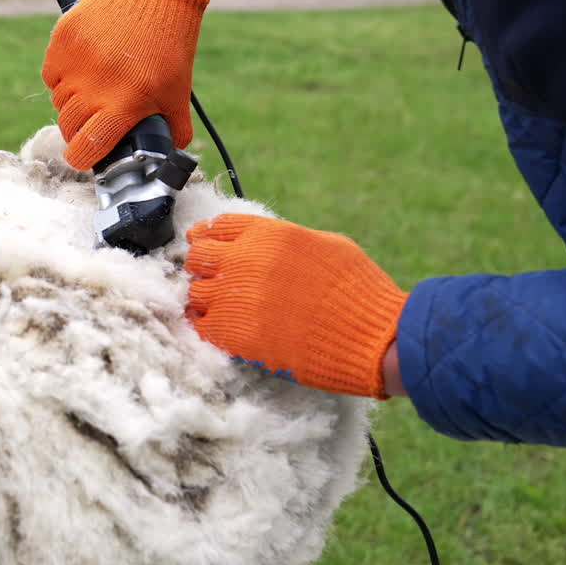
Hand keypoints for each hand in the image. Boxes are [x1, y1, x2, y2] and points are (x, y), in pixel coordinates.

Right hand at [42, 0, 215, 171]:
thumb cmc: (170, 45)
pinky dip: (61, 76)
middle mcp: (96, 86)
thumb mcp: (178, 91)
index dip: (81, 159)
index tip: (83, 156)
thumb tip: (166, 157)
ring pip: (58, 101)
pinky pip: (50, 74)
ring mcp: (75, 62)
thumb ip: (173, 129)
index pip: (86, 148)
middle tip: (92, 120)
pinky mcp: (63, 40)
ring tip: (92, 87)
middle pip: (68, 126)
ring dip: (71, 102)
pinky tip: (82, 66)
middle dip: (78, 130)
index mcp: (125, 104)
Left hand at [185, 214, 408, 398]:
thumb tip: (268, 245)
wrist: (371, 338)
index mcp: (268, 235)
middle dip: (203, 266)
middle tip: (215, 278)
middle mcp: (244, 261)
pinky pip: (199, 325)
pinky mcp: (231, 334)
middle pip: (197, 257)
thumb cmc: (358, 291)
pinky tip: (220, 327)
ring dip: (205, 297)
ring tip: (221, 306)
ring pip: (194, 291)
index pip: (217, 226)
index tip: (205, 244)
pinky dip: (207, 325)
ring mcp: (234, 298)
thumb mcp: (327, 245)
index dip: (208, 236)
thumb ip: (287, 240)